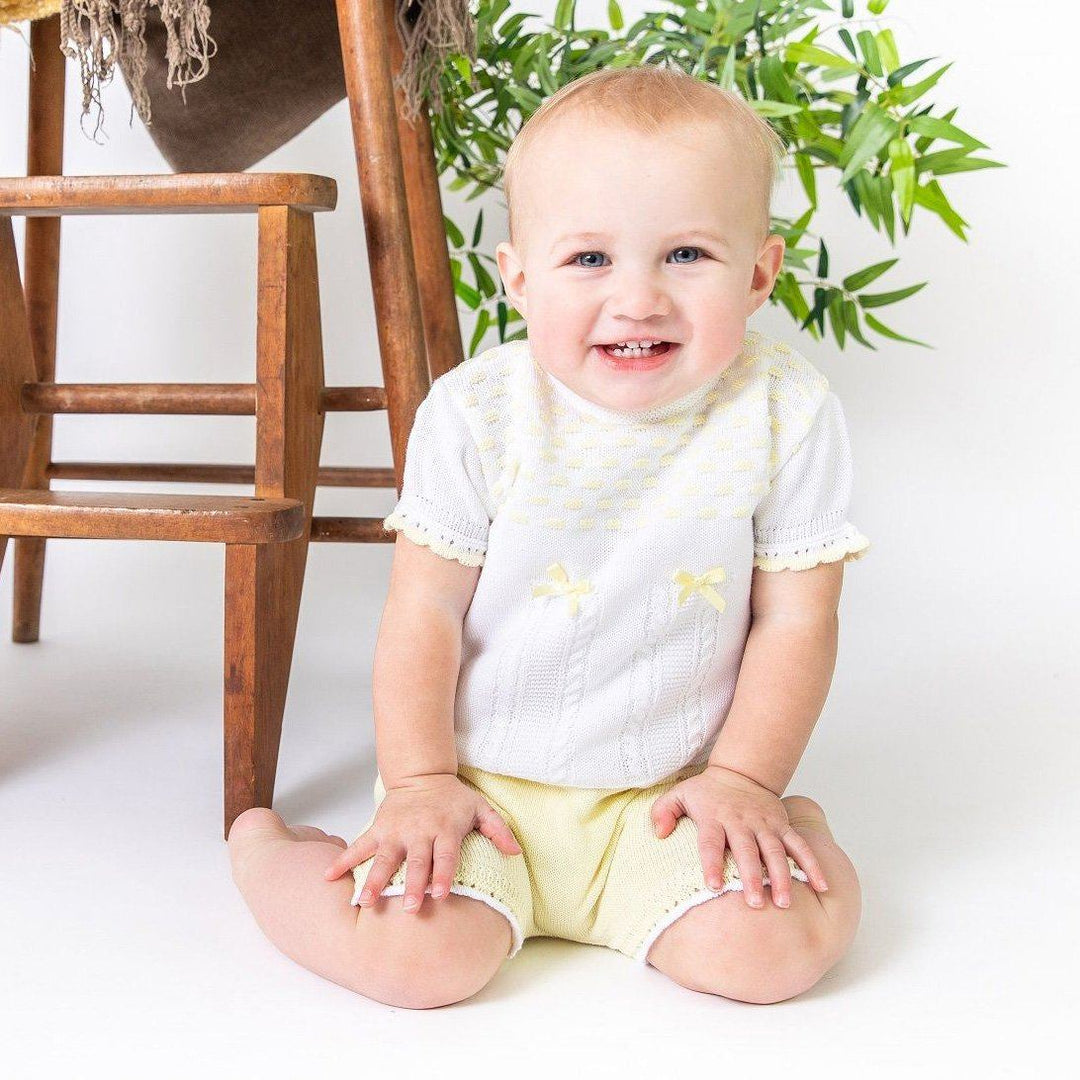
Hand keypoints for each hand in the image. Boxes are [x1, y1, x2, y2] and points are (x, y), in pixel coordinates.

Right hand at [323, 773, 521, 913]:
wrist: (422, 774)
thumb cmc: (454, 798)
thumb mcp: (481, 808)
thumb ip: (498, 830)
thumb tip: (516, 852)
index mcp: (445, 829)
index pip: (445, 854)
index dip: (443, 874)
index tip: (439, 894)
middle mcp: (419, 831)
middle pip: (416, 862)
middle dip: (412, 885)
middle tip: (409, 908)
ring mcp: (396, 832)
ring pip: (384, 859)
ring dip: (375, 881)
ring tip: (365, 903)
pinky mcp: (378, 830)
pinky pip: (358, 846)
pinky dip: (343, 861)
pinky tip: (329, 877)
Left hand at [649, 765, 827, 908]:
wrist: (740, 772)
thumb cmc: (706, 792)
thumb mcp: (679, 794)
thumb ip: (663, 812)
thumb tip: (659, 833)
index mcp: (714, 817)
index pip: (711, 841)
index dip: (712, 863)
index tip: (714, 886)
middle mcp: (740, 821)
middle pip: (746, 850)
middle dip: (750, 876)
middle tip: (753, 903)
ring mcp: (764, 824)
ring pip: (774, 851)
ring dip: (780, 876)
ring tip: (783, 902)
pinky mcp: (782, 826)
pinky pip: (799, 845)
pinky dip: (812, 864)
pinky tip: (821, 886)